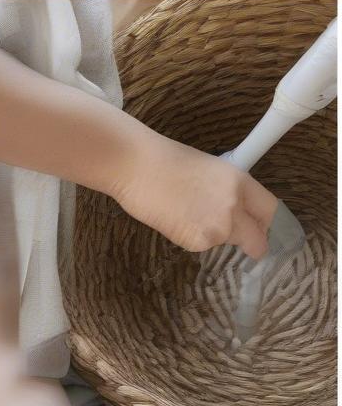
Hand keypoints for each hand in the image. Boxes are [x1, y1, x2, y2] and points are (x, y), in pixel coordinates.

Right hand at [108, 134, 277, 257]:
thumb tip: (232, 209)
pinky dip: (190, 237)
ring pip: (226, 243)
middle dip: (250, 244)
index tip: (257, 228)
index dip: (264, 223)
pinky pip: (201, 245)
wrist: (134, 166)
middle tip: (234, 239)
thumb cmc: (164, 160)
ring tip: (184, 215)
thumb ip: (226, 191)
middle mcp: (236, 207)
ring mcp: (218, 227)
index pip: (271, 212)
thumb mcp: (209, 169)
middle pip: (258, 241)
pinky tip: (172, 219)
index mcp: (240, 182)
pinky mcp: (197, 242)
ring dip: (212, 235)